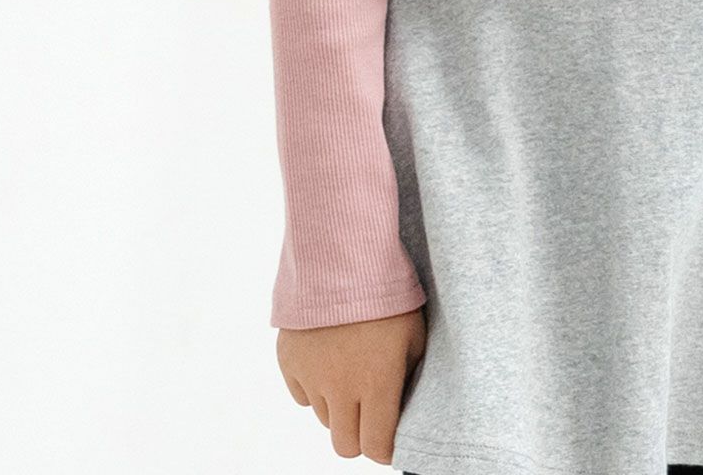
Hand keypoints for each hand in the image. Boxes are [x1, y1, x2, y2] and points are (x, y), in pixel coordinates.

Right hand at [277, 306, 426, 461]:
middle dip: (359, 436)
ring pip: (324, 418)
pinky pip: (302, 393)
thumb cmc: (389, 291)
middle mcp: (341, 388)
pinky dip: (314, 386)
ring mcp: (311, 376)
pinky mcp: (288, 361)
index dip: (385, 449)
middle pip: (344, 445)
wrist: (342, 253)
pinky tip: (328, 356)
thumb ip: (408, 375)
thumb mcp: (415, 333)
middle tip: (369, 413)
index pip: (377, 447)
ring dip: (338, 407)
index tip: (390, 439)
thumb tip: (403, 404)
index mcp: (377, 383)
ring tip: (350, 370)